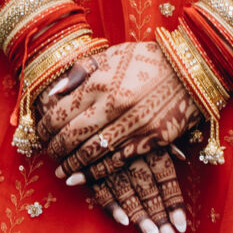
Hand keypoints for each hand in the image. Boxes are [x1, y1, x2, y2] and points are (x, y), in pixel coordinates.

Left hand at [37, 44, 199, 232]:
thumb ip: (81, 72)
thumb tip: (53, 93)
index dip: (46, 127)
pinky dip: (96, 172)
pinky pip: (116, 161)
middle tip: (49, 156)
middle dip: (56, 149)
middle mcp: (113, 104)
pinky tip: (83, 177)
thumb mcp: (111, 55)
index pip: (62, 112)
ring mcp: (133, 124)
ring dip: (73, 165)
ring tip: (62, 172)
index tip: (41, 134)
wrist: (191, 68)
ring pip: (92, 153)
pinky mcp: (150, 139)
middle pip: (73, 135)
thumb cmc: (147, 58)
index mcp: (101, 81)